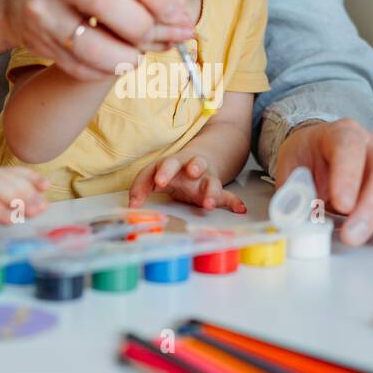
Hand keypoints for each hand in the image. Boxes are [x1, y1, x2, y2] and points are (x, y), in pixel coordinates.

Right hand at [4, 0, 196, 79]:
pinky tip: (120, 60)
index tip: (180, 14)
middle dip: (147, 26)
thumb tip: (179, 15)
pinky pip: (81, 66)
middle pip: (107, 3)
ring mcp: (42, 11)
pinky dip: (109, 69)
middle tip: (170, 37)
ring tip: (143, 54)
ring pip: (92, 45)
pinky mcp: (38, 43)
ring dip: (129, 56)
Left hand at [128, 153, 247, 213]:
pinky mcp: (217, 191)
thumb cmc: (172, 172)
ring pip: (212, 181)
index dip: (163, 172)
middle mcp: (193, 168)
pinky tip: (240, 210)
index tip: (158, 183)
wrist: (196, 164)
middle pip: (194, 164)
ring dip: (211, 190)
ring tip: (208, 203)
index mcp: (175, 162)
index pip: (167, 163)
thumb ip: (141, 188)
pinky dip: (234, 203)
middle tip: (190, 172)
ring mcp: (206, 179)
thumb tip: (131, 205)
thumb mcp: (154, 175)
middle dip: (193, 167)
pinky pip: (228, 196)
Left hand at [274, 119, 372, 245]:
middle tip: (354, 234)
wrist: (323, 153)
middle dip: (372, 205)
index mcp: (341, 134)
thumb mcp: (291, 172)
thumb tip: (295, 218)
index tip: (341, 204)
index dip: (347, 175)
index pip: (348, 146)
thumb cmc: (310, 162)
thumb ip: (293, 195)